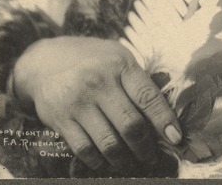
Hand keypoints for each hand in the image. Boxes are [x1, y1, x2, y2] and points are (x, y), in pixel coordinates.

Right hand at [12, 36, 181, 172]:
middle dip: (145, 147)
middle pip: (130, 125)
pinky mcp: (60, 119)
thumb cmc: (93, 60)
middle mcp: (99, 82)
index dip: (164, 120)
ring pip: (109, 143)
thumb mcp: (118, 58)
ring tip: (132, 162)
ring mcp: (78, 102)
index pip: (147, 96)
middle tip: (152, 156)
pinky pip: (85, 150)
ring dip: (124, 159)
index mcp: (120, 65)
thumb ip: (139, 81)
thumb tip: (165, 113)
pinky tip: (107, 160)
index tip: (176, 137)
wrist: (46, 61)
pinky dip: (99, 161)